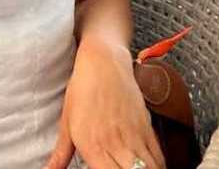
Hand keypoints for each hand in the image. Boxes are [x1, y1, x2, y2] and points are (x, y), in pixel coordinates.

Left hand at [43, 40, 164, 168]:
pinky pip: (158, 154)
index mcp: (93, 146)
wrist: (104, 61)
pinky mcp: (146, 126)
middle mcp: (116, 143)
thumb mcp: (66, 124)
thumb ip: (60, 156)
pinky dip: (158, 165)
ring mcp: (134, 134)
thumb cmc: (82, 90)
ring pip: (150, 168)